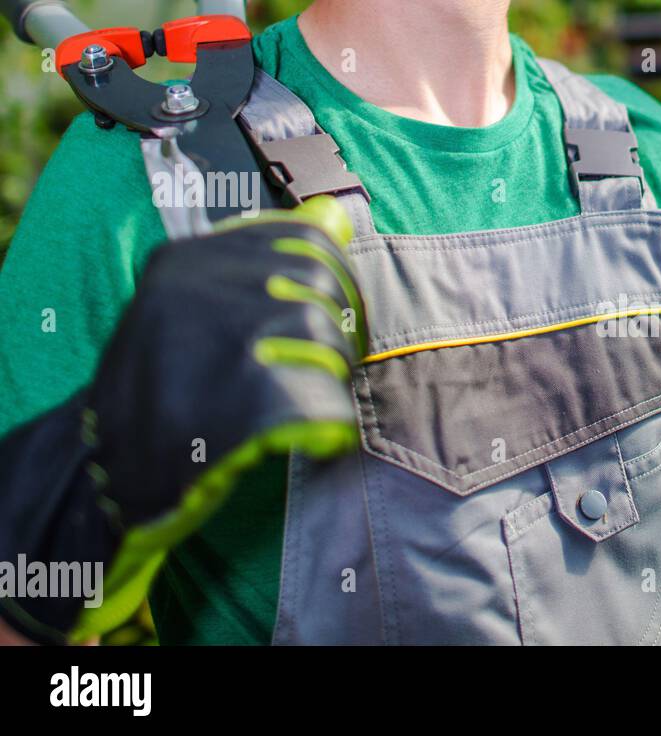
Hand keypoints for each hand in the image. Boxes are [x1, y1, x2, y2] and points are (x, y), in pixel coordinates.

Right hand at [15, 197, 366, 640]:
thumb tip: (334, 219)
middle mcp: (198, 288)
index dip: (338, 276)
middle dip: (339, 328)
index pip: (304, 240)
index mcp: (186, 260)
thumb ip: (258, 266)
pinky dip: (331, 420)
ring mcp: (218, 341)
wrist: (104, 472)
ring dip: (331, 374)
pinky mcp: (240, 400)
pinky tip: (322, 437)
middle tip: (330, 362)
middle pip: (319, 287)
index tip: (341, 306)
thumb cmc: (160, 385)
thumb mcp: (188, 307)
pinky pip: (321, 397)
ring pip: (322, 337)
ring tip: (309, 398)